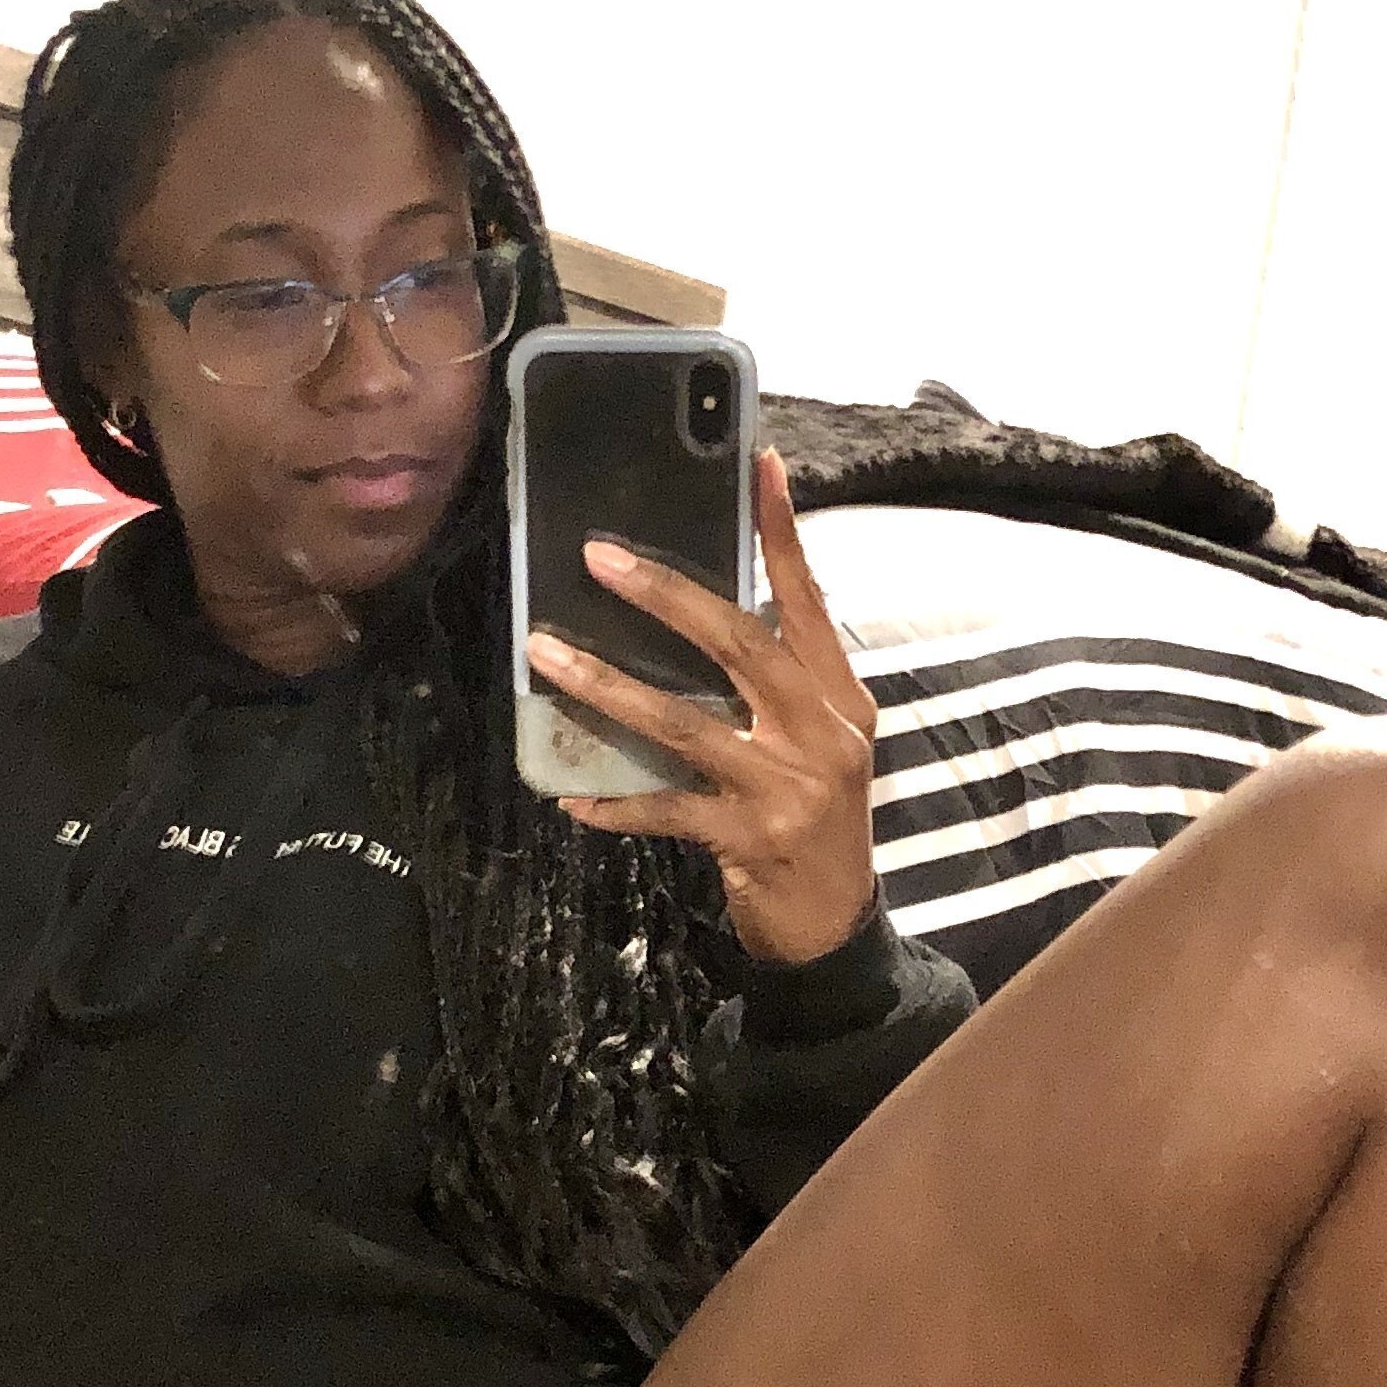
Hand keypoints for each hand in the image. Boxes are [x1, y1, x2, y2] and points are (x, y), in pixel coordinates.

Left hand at [524, 443, 880, 967]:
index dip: (782, 532)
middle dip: (668, 596)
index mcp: (839, 697)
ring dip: (608, 687)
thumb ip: (774, 685)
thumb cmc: (812, 821)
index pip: (808, 600)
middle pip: (740, 645)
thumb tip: (699, 615)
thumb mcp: (814, 741)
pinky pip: (667, 811)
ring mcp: (787, 789)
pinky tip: (569, 796)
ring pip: (685, 724)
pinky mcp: (751, 840)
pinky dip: (616, 803)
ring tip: (547, 656)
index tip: (758, 463)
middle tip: (600, 557)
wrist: (836, 924)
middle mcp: (821, 732)